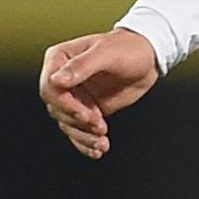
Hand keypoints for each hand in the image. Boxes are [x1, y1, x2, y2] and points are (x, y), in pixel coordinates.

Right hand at [39, 28, 159, 159]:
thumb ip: (82, 66)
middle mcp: (62, 79)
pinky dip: (86, 143)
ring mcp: (73, 96)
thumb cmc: (127, 48)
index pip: (50, 88)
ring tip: (102, 143)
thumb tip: (57, 80)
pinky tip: (97, 150)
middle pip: (57, 109)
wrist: (148, 59)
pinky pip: (79, 131)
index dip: (66, 105)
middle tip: (100, 126)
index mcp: (59, 59)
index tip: (87, 115)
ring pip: (67, 123)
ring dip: (83, 136)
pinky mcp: (86, 110)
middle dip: (78, 122)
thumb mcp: (106, 52)